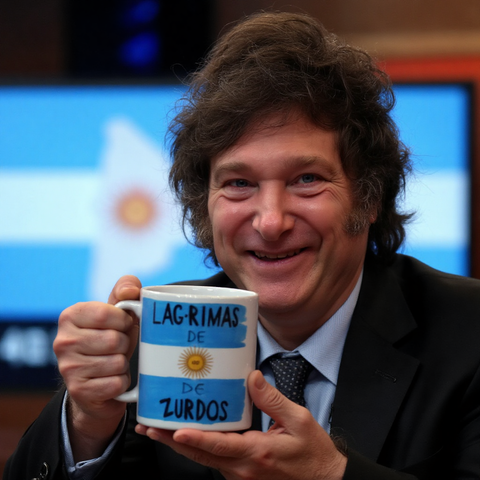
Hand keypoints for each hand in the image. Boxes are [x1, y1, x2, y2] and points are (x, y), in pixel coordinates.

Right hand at [53, 275, 141, 460]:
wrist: (99, 380)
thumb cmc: (112, 338)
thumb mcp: (120, 311)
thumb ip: (127, 289)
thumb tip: (131, 291)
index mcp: (70, 316)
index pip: (107, 313)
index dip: (124, 320)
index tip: (123, 324)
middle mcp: (62, 341)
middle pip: (114, 340)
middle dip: (125, 344)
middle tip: (118, 347)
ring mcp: (68, 368)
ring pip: (117, 362)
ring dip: (123, 364)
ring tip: (114, 363)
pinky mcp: (78, 391)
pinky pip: (116, 383)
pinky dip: (122, 382)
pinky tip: (111, 380)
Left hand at [136, 371, 346, 479]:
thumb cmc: (312, 453)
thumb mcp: (299, 421)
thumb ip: (272, 399)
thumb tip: (251, 378)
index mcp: (256, 453)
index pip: (219, 446)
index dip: (196, 438)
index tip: (175, 431)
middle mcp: (242, 468)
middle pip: (200, 455)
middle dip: (170, 441)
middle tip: (148, 428)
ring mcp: (239, 475)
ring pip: (202, 460)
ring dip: (178, 445)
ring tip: (157, 429)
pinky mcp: (240, 475)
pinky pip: (212, 461)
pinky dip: (195, 447)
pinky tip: (184, 435)